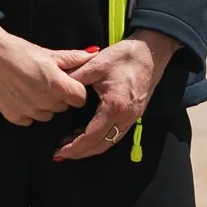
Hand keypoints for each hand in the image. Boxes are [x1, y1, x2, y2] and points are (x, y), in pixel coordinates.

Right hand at [0, 26, 88, 125]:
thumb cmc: (20, 51)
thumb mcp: (49, 53)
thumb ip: (74, 58)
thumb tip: (94, 54)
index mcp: (59, 86)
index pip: (81, 98)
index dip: (76, 90)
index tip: (67, 83)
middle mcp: (46, 102)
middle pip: (64, 107)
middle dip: (60, 96)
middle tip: (47, 82)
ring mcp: (30, 112)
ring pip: (48, 115)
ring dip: (45, 105)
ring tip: (33, 88)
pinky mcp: (15, 117)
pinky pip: (30, 119)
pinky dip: (29, 110)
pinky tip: (21, 95)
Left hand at [52, 31, 177, 161]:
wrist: (151, 52)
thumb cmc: (125, 56)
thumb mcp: (95, 64)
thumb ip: (74, 78)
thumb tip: (55, 86)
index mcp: (114, 107)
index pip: (92, 136)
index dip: (75, 147)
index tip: (59, 152)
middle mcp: (125, 117)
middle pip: (101, 145)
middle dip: (80, 152)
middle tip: (61, 154)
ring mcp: (131, 118)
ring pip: (109, 142)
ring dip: (90, 148)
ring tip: (70, 146)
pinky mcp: (133, 115)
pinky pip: (115, 134)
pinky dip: (100, 139)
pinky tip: (87, 134)